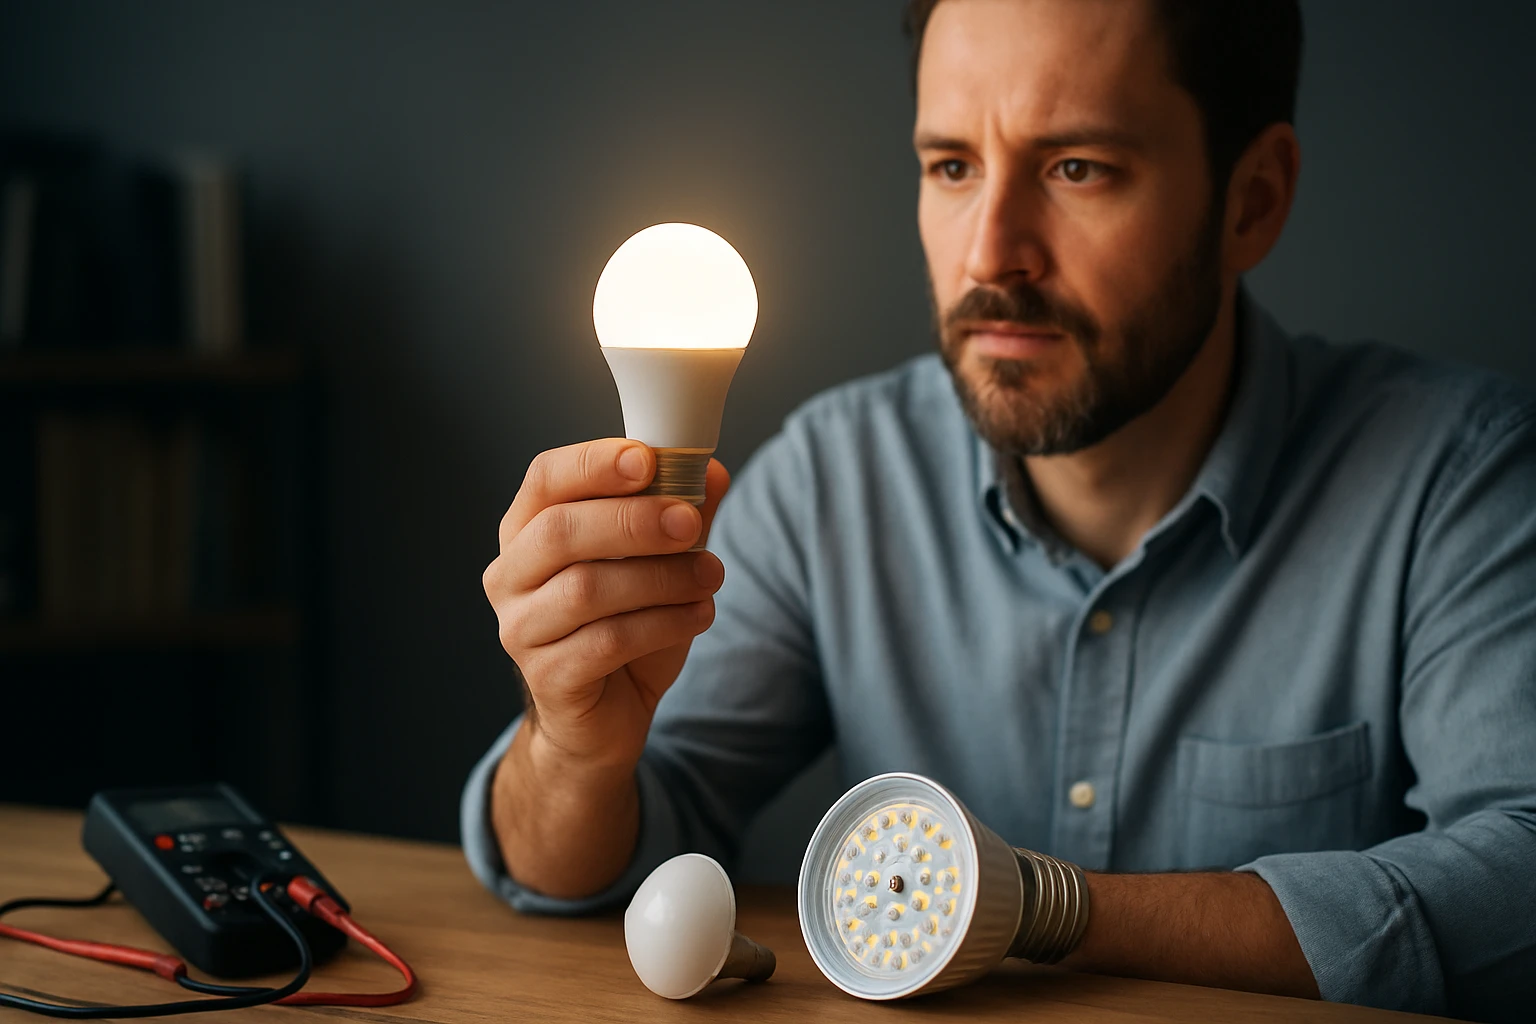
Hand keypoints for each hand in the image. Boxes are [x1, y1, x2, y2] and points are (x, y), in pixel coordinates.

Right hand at [484, 439, 730, 774]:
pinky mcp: (547, 677)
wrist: (607, 714)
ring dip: (659, 578)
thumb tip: (711, 470)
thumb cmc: (625, 624)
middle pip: (560, 532)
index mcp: (528, 530)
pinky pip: (606, 642)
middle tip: (691, 522)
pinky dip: (662, 623)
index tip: (647, 459)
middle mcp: (510, 576)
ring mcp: (521, 629)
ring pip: (586, 589)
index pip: (546, 479)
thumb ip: (679, 514)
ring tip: (711, 575)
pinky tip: (699, 615)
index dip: (594, 463)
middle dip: (633, 521)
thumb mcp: (658, 563)